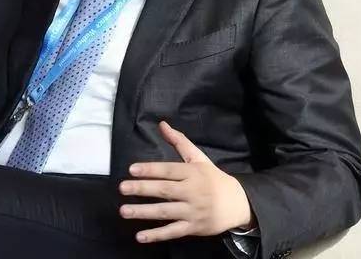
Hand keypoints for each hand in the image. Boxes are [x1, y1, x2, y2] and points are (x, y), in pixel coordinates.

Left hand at [119, 121, 254, 242]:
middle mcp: (192, 192)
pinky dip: (157, 235)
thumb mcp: (199, 158)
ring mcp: (193, 211)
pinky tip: (140, 236)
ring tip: (124, 211)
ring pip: (165, 212)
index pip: (169, 170)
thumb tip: (162, 124)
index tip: (132, 169)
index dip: (151, 169)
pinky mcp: (194, 228)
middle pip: (164, 190)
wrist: (238, 204)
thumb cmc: (213, 179)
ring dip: (143, 212)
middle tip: (122, 188)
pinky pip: (173, 232)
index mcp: (192, 173)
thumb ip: (179, 142)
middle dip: (142, 189)